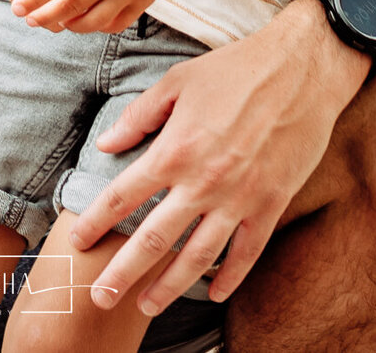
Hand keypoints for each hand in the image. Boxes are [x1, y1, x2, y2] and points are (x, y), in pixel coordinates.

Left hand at [11, 0, 194, 32]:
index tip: (18, 8)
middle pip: (70, 6)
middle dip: (45, 16)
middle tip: (28, 21)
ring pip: (92, 21)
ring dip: (70, 24)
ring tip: (55, 23)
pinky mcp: (144, 1)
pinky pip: (116, 23)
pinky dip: (98, 26)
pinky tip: (87, 22)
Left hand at [67, 4, 367, 315]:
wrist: (299, 70)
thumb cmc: (234, 69)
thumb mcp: (177, 81)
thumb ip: (139, 116)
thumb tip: (105, 144)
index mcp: (174, 148)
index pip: (123, 194)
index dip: (96, 220)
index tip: (76, 240)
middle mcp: (202, 181)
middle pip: (154, 237)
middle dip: (123, 271)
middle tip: (99, 298)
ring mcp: (238, 198)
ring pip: (197, 256)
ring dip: (169, 286)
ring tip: (146, 306)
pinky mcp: (270, 204)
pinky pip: (246, 252)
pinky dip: (229, 277)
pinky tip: (214, 294)